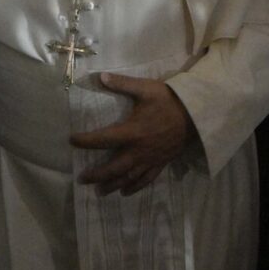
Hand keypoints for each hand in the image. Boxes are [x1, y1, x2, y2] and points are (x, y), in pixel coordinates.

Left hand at [69, 73, 195, 195]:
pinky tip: (125, 192)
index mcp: (132, 132)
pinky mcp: (160, 163)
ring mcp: (150, 159)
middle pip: (113, 167)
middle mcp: (139, 150)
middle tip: (82, 179)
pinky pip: (146, 179)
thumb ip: (122, 84)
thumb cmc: (169, 101)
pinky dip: (135, 187)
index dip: (85, 141)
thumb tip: (100, 76)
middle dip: (96, 175)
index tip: (72, 140)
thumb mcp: (146, 89)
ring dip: (112, 185)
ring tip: (99, 191)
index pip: (103, 139)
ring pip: (128, 177)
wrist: (196, 115)